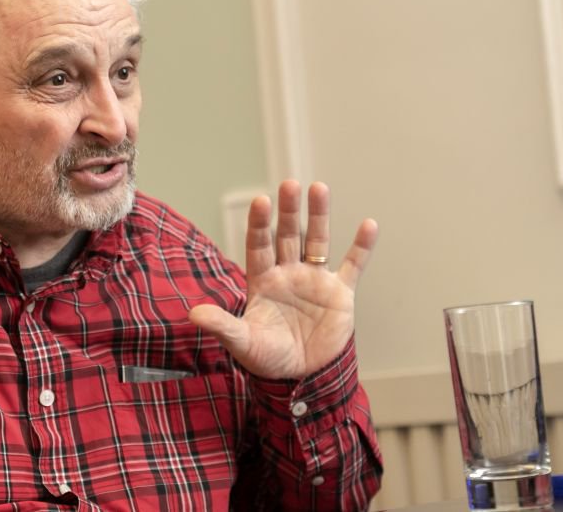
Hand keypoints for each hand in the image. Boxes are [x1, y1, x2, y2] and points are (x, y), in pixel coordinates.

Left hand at [189, 180, 377, 379]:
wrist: (302, 378)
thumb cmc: (267, 359)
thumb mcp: (243, 342)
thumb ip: (222, 325)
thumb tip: (193, 314)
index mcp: (263, 281)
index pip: (259, 245)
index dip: (259, 224)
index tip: (260, 201)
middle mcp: (288, 274)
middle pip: (288, 235)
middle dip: (288, 211)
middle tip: (289, 184)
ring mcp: (315, 281)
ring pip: (317, 241)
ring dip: (319, 216)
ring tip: (319, 188)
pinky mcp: (340, 294)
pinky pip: (352, 265)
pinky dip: (361, 247)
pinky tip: (369, 225)